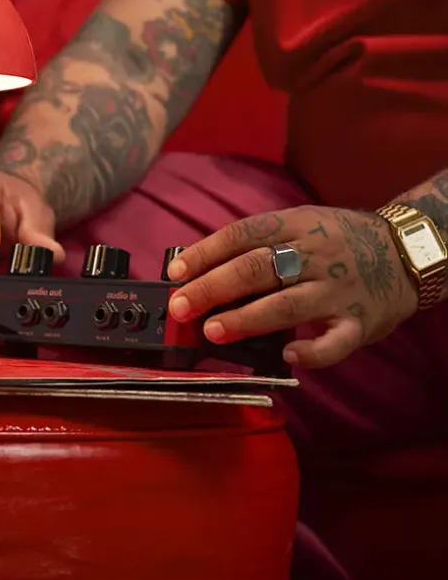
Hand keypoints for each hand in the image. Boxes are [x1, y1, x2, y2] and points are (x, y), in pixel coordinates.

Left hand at [165, 206, 417, 368]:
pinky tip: (288, 356)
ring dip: (246, 319)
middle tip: (180, 307)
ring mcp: (337, 290)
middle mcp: (314, 254)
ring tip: (213, 330)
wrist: (403, 251)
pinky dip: (312, 351)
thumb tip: (204, 267)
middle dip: (213, 287)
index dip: (206, 252)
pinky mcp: (359, 322)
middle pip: (256, 269)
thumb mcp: (301, 222)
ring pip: (287, 304)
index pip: (242, 234)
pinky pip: (334, 341)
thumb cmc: (337, 238)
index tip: (176, 272)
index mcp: (295, 224)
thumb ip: (260, 243)